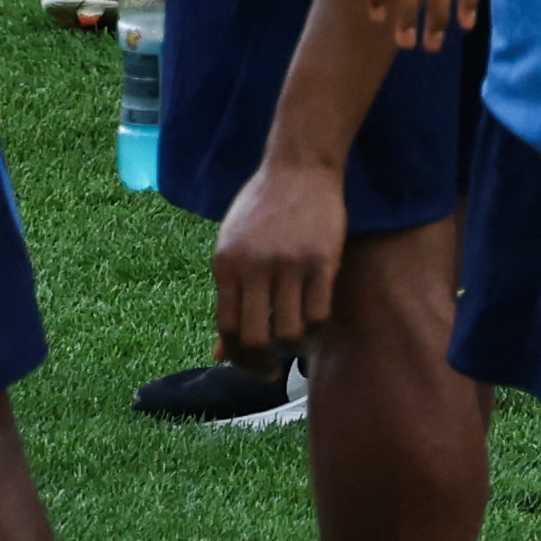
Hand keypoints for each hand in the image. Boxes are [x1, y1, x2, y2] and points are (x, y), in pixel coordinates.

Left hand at [213, 151, 347, 357]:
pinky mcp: (322, 261)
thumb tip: (219, 353)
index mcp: (225, 264)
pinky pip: (319, 314)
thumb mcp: (232, 249)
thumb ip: (228, 299)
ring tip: (295, 344)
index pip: (227, 329)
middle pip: (256, 338)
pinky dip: (316, 329)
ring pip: (290, 332)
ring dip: (293, 348)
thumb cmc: (262, 212)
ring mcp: (289, 264)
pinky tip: (313, 325)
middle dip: (262, 365)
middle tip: (272, 372)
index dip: (237, 358)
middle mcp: (253, 266)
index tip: (250, 367)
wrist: (298, 169)